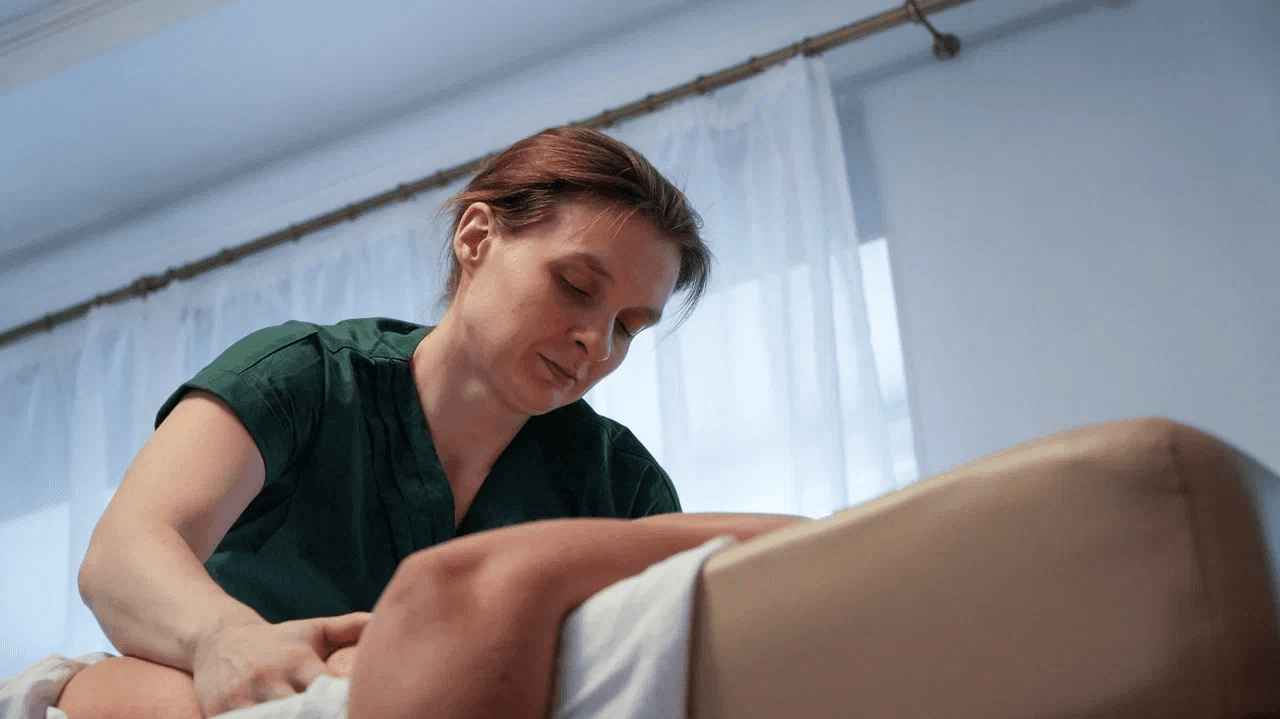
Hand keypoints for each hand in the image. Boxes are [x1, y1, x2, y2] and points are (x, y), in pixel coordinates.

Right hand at [190, 611, 369, 715]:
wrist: (218, 639)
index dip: (339, 703)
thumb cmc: (278, 640)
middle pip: (300, 712)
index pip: (325, 689)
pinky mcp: (219, 711)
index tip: (354, 706)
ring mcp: (241, 698)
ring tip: (310, 718)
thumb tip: (382, 620)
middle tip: (336, 717)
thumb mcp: (313, 630)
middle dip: (317, 718)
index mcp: (297, 660)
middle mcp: (269, 678)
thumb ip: (349, 628)